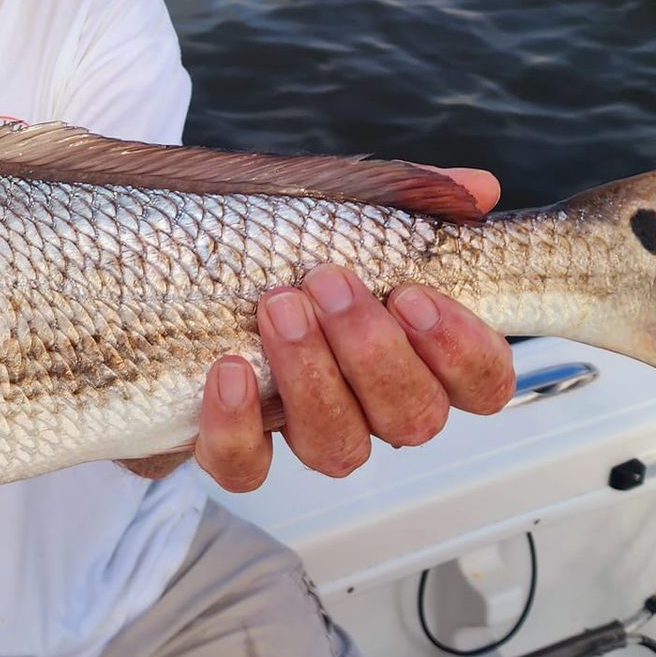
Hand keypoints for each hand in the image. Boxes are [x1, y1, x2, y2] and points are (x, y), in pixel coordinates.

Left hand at [194, 167, 514, 491]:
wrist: (174, 278)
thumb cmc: (284, 248)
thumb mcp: (342, 207)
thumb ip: (412, 198)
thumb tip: (478, 189)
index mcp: (417, 356)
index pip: (481, 385)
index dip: (460, 353)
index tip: (411, 297)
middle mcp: (372, 407)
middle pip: (412, 418)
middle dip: (373, 350)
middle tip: (329, 281)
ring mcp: (307, 432)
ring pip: (338, 447)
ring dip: (314, 377)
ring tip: (280, 307)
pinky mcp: (237, 450)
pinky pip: (248, 468)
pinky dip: (238, 426)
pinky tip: (230, 370)